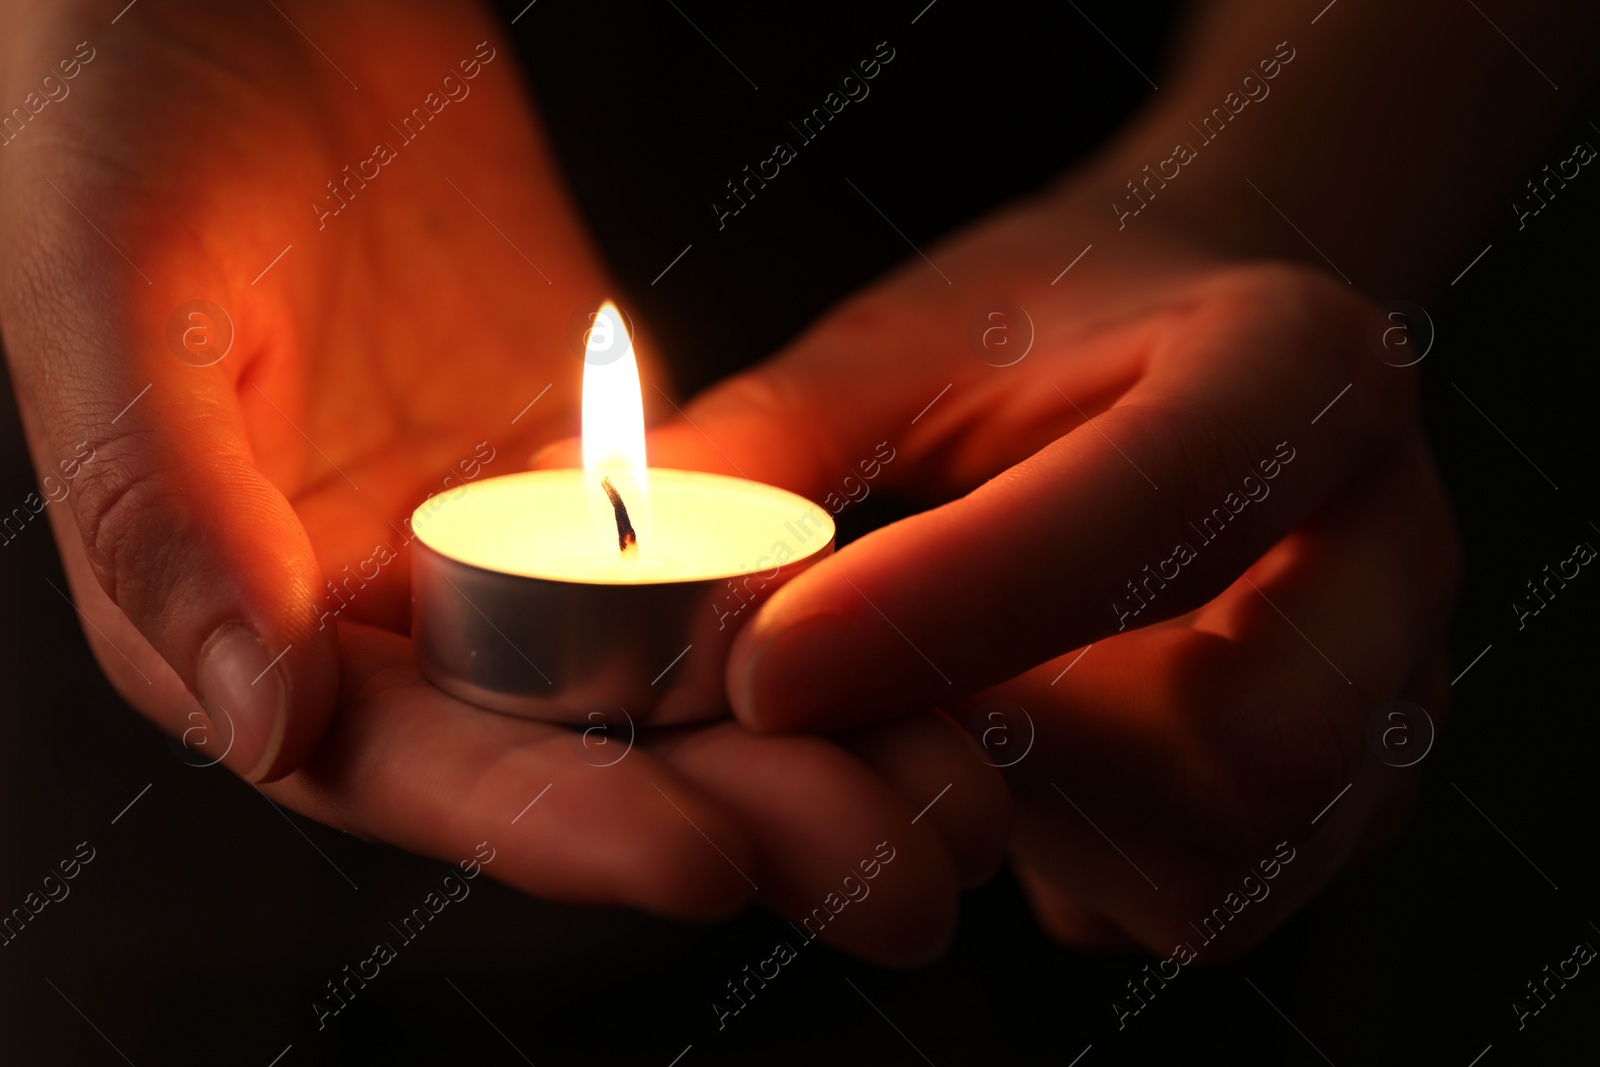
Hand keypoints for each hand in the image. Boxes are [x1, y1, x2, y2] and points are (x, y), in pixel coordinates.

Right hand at [0, 0, 1004, 960]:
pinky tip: (918, 650)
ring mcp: (502, 540)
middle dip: (731, 818)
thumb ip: (161, 512)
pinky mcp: (596, 465)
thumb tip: (262, 721)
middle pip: (566, 751)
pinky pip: (709, 553)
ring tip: (951, 803)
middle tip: (897, 880)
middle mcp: (385, 608)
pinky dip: (807, 609)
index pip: (407, 761)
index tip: (706, 863)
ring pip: (662, 675)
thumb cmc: (131, 123)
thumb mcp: (115, 302)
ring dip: (804, 743)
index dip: (552, 823)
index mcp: (247, 614)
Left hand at [640, 187, 1459, 955]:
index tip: (764, 664)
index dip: (950, 605)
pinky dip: (1078, 866)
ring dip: (1038, 824)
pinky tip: (1017, 762)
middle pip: (1247, 736)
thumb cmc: (1046, 331)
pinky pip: (1213, 899)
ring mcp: (1393, 688)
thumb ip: (771, 441)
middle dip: (1017, 754)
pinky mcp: (1355, 794)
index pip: (1155, 508)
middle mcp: (1388, 543)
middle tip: (857, 700)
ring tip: (946, 712)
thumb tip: (599, 542)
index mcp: (1298, 372)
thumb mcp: (909, 340)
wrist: (1196, 353)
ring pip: (1232, 858)